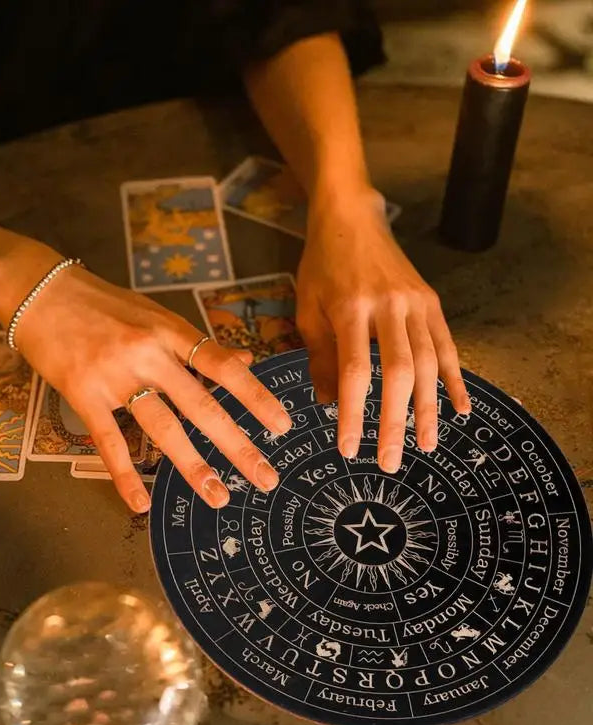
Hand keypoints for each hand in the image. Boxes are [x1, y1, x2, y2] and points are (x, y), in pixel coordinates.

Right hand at [6, 265, 292, 512]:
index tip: (282, 425)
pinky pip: (108, 440)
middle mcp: (149, 353)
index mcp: (170, 330)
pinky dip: (125, 475)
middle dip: (238, 444)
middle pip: (201, 405)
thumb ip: (195, 344)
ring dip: (193, 465)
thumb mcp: (154, 314)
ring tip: (219, 495)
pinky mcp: (83, 393)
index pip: (222, 366)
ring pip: (163, 427)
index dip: (256, 396)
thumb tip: (244, 362)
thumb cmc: (101, 302)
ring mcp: (116, 375)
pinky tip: (140, 503)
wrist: (39, 290)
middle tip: (266, 477)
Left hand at [296, 189, 470, 472]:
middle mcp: (389, 306)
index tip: (349, 449)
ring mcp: (416, 302)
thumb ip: (320, 358)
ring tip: (426, 445)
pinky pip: (447, 346)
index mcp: (350, 309)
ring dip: (428, 408)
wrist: (351, 219)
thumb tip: (330, 405)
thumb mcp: (308, 310)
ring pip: (428, 363)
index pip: (355, 371)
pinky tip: (460, 409)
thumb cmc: (321, 268)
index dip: (353, 413)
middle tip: (391, 462)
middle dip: (395, 421)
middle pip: (398, 372)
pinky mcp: (432, 301)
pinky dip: (455, 379)